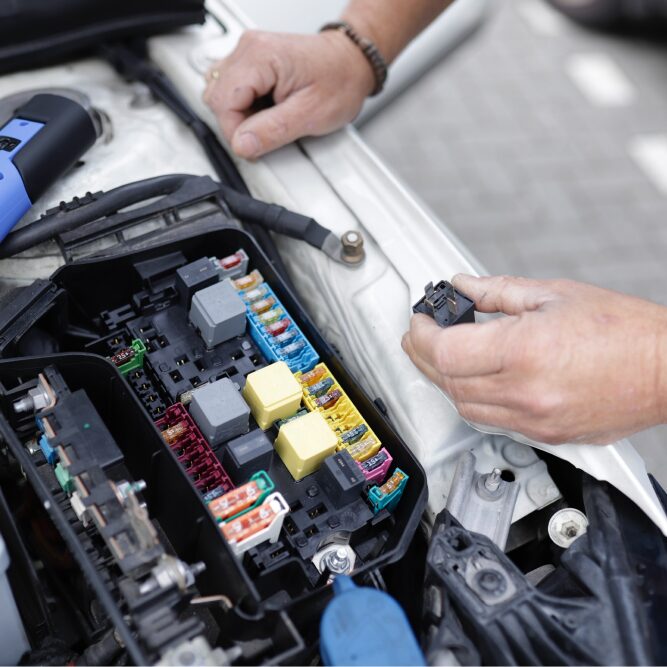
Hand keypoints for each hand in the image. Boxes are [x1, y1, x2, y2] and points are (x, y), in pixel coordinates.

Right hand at [203, 30, 374, 158]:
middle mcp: (249, 48)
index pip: (223, 102)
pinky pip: (231, 89)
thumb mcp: (310, 115)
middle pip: (217, 97)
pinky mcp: (251, 61)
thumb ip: (272, 131)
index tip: (255, 145)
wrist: (352, 64)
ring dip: (240, 115)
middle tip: (267, 132)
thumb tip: (242, 144)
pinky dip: (244, 106)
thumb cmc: (339, 82)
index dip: (235, 131)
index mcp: (261, 56)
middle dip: (237, 124)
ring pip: (220, 94)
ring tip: (269, 117)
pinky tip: (265, 109)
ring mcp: (248, 52)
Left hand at [402, 275, 666, 444]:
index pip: (446, 351)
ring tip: (443, 354)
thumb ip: (498, 292)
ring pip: (463, 407)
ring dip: (445, 380)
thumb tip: (463, 287)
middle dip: (424, 355)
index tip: (419, 321)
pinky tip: (473, 378)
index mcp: (525, 351)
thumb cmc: (626, 332)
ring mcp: (535, 420)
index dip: (422, 334)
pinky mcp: (545, 435)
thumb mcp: (555, 295)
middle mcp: (526, 393)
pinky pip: (490, 421)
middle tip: (421, 334)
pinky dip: (472, 399)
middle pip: (448, 380)